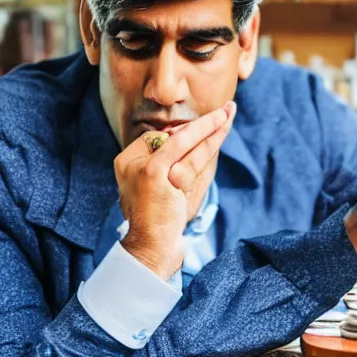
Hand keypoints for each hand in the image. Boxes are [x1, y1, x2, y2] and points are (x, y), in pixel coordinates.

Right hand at [115, 102, 235, 278]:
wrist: (150, 246)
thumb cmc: (158, 219)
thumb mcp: (158, 187)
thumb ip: (167, 163)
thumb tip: (186, 138)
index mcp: (126, 161)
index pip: (158, 137)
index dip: (184, 135)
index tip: (207, 132)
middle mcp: (131, 162)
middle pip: (173, 135)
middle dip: (202, 123)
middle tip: (226, 110)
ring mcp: (142, 167)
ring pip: (184, 140)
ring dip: (210, 125)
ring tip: (230, 111)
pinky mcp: (155, 175)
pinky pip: (188, 151)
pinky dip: (208, 137)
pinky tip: (222, 126)